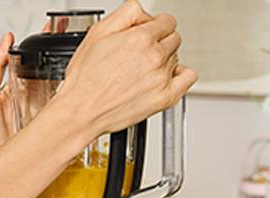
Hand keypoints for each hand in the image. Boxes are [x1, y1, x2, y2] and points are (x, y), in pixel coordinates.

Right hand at [55, 0, 196, 139]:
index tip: (144, 35)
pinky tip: (165, 77)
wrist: (81, 112)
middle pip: (173, 38)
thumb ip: (127, 13)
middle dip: (158, 42)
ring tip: (141, 70)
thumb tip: (143, 14)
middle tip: (138, 55)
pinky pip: (187, 77)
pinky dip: (180, 74)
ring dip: (163, 60)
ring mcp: (161, 78)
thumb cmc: (84, 79)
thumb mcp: (97, 33)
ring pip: (176, 57)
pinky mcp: (165, 97)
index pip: (166, 21)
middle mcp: (154, 57)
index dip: (153, 26)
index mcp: (140, 38)